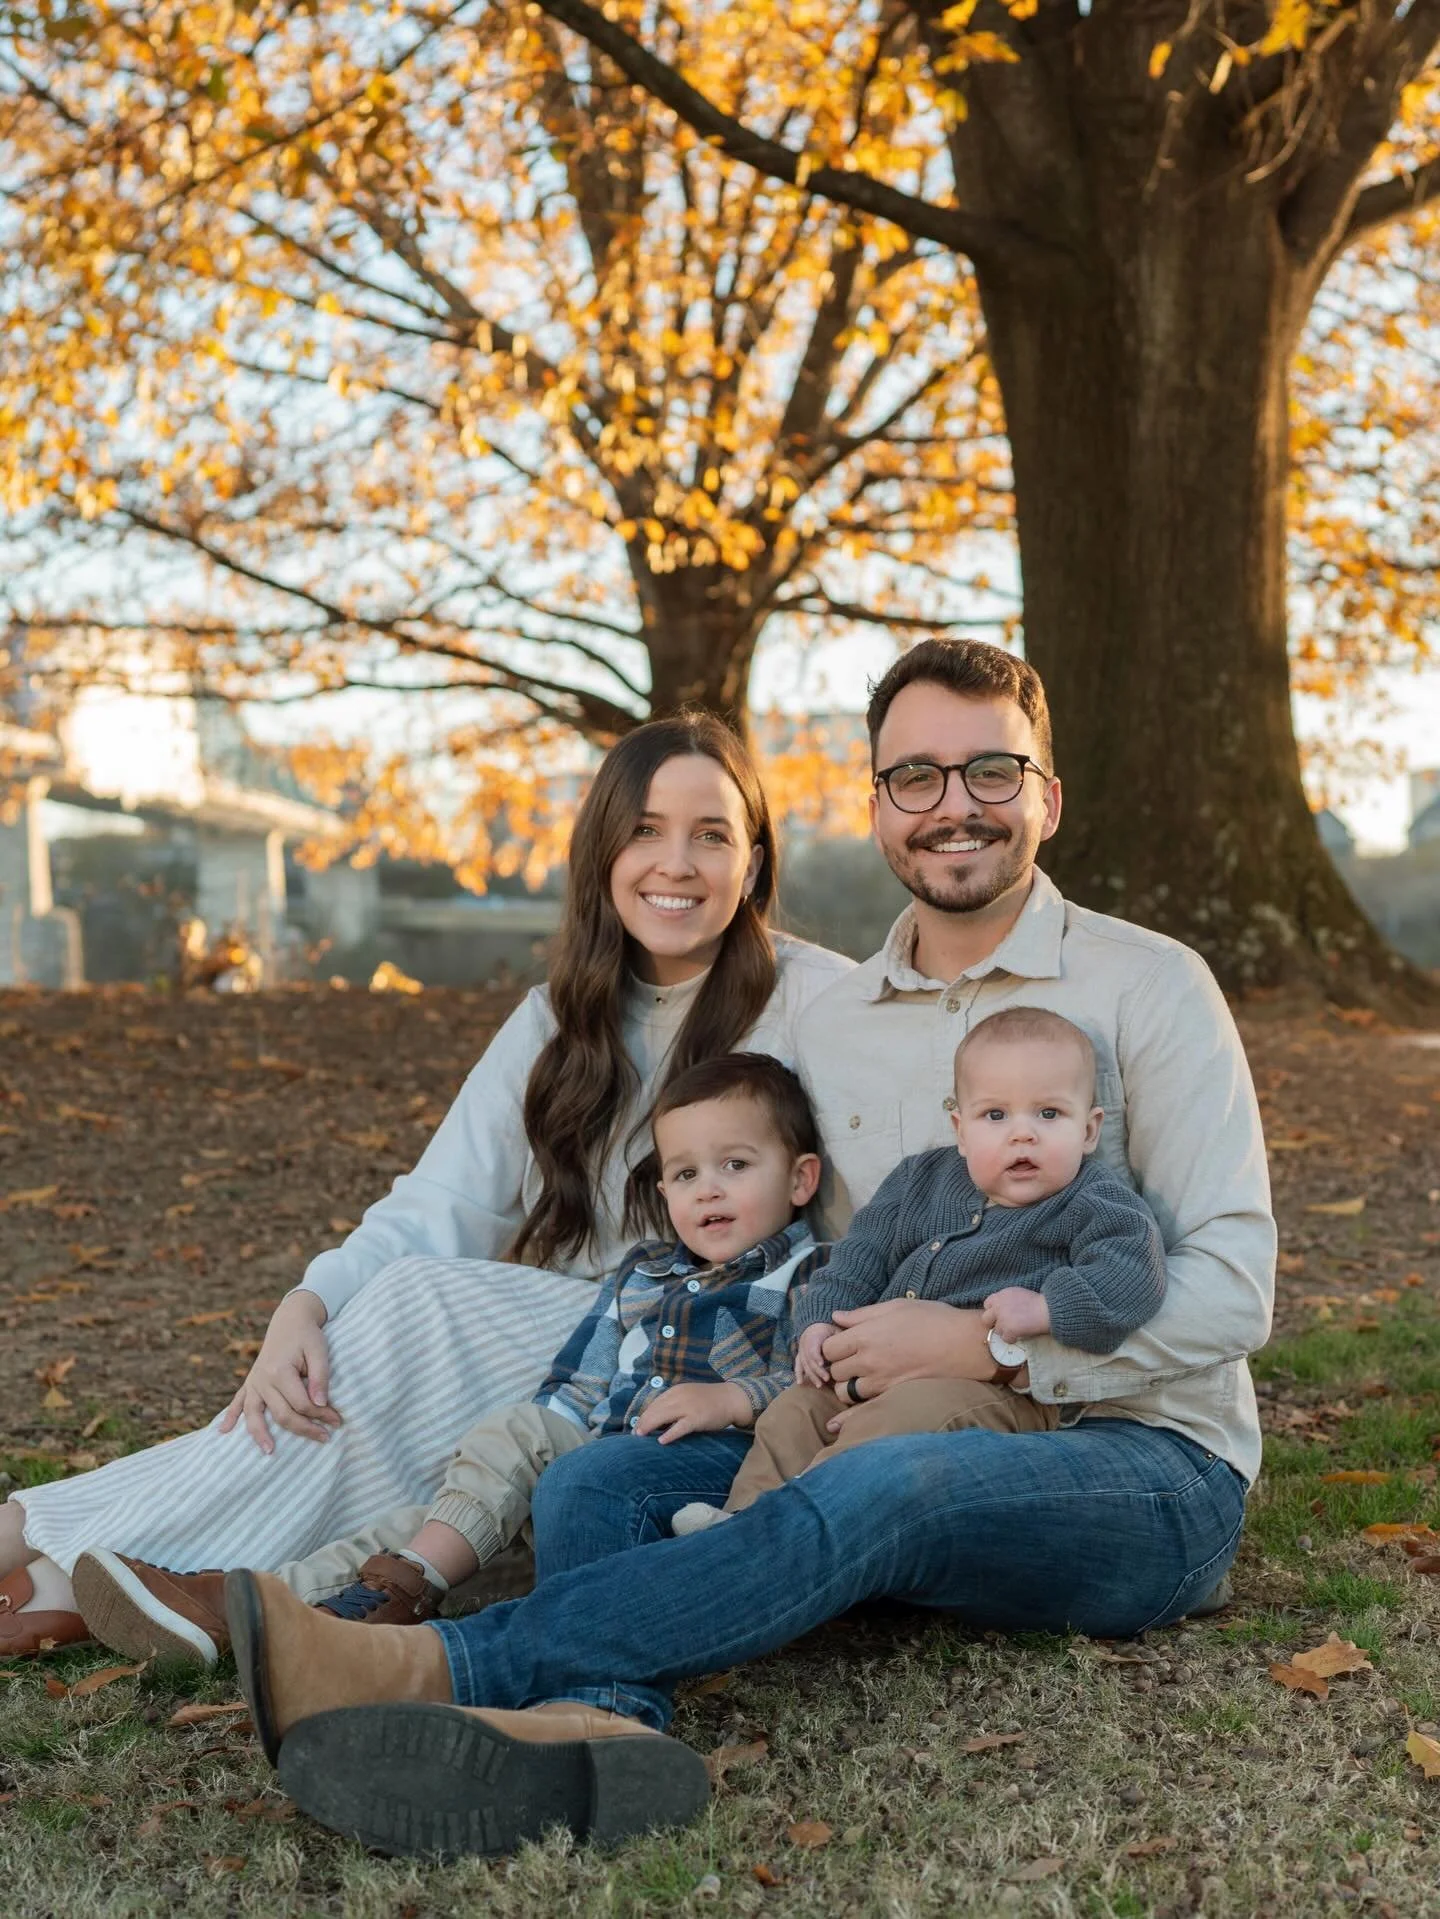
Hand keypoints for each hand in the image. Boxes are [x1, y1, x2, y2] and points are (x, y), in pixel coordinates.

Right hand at [217, 1289, 341, 1453]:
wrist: (290, 1320)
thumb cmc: (307, 1335)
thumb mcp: (319, 1350)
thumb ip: (319, 1376)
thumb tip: (320, 1403)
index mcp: (279, 1370)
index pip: (301, 1403)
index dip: (322, 1414)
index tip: (338, 1420)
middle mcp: (262, 1379)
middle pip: (281, 1414)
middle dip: (305, 1428)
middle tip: (326, 1438)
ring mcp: (254, 1382)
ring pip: (254, 1414)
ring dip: (259, 1435)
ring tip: (269, 1452)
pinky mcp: (250, 1382)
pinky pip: (237, 1401)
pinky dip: (230, 1416)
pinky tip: (224, 1431)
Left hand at [634, 1382, 753, 1444]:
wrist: (732, 1398)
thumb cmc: (710, 1401)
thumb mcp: (689, 1397)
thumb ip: (675, 1405)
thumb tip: (658, 1422)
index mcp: (676, 1391)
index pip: (655, 1403)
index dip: (644, 1415)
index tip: (637, 1425)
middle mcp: (680, 1396)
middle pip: (655, 1409)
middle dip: (643, 1422)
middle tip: (636, 1434)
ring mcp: (688, 1407)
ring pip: (663, 1416)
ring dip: (650, 1426)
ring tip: (641, 1436)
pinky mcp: (697, 1418)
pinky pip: (680, 1427)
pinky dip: (669, 1434)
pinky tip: (661, 1441)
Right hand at [795, 1321, 834, 1388]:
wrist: (815, 1326)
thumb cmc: (829, 1329)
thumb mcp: (835, 1329)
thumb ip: (840, 1337)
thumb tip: (850, 1345)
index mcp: (813, 1336)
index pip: (813, 1348)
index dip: (816, 1356)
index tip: (822, 1364)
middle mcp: (804, 1343)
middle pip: (809, 1359)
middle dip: (817, 1370)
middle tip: (827, 1378)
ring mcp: (801, 1350)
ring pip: (804, 1365)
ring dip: (811, 1375)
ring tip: (819, 1385)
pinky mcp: (800, 1356)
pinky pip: (798, 1365)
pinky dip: (798, 1374)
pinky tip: (800, 1382)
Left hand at [822, 1299, 994, 1404]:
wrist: (965, 1344)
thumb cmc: (934, 1319)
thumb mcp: (896, 1307)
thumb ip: (862, 1314)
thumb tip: (836, 1317)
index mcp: (865, 1335)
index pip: (827, 1348)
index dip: (832, 1346)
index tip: (842, 1344)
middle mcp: (868, 1361)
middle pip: (834, 1371)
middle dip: (839, 1365)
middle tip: (852, 1359)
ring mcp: (881, 1382)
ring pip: (845, 1392)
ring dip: (849, 1385)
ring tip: (862, 1376)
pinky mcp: (894, 1396)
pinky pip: (863, 1408)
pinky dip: (858, 1405)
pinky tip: (855, 1406)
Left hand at [983, 1287, 1050, 1342]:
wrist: (1047, 1309)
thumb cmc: (1037, 1301)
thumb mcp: (1018, 1294)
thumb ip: (1006, 1300)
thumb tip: (1001, 1309)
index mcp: (1001, 1295)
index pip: (987, 1304)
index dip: (993, 1311)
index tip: (1000, 1315)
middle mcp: (998, 1306)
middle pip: (986, 1319)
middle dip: (993, 1323)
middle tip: (1004, 1325)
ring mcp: (1002, 1319)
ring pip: (996, 1331)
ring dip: (1005, 1332)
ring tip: (1016, 1330)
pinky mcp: (1009, 1330)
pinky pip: (1005, 1339)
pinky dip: (1012, 1339)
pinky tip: (1019, 1336)